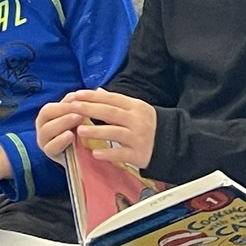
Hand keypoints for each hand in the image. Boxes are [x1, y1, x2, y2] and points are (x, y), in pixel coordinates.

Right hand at [35, 97, 86, 162]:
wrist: (84, 153)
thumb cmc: (80, 131)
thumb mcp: (78, 116)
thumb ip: (77, 105)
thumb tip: (80, 93)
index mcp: (46, 116)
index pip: (50, 107)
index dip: (64, 103)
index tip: (79, 100)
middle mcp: (42, 127)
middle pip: (46, 114)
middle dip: (63, 110)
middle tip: (80, 108)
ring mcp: (44, 141)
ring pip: (47, 130)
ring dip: (63, 122)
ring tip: (79, 118)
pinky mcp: (50, 154)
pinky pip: (51, 147)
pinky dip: (60, 140)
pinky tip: (71, 135)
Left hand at [38, 89, 156, 167]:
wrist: (173, 143)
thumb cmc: (149, 125)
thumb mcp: (136, 109)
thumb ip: (117, 101)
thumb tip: (98, 91)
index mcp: (136, 107)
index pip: (112, 99)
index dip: (93, 96)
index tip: (77, 95)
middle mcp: (137, 120)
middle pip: (111, 113)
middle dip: (90, 109)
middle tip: (72, 108)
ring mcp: (139, 137)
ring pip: (115, 132)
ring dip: (97, 131)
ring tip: (80, 130)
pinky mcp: (140, 154)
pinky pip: (122, 153)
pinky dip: (109, 153)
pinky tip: (95, 153)